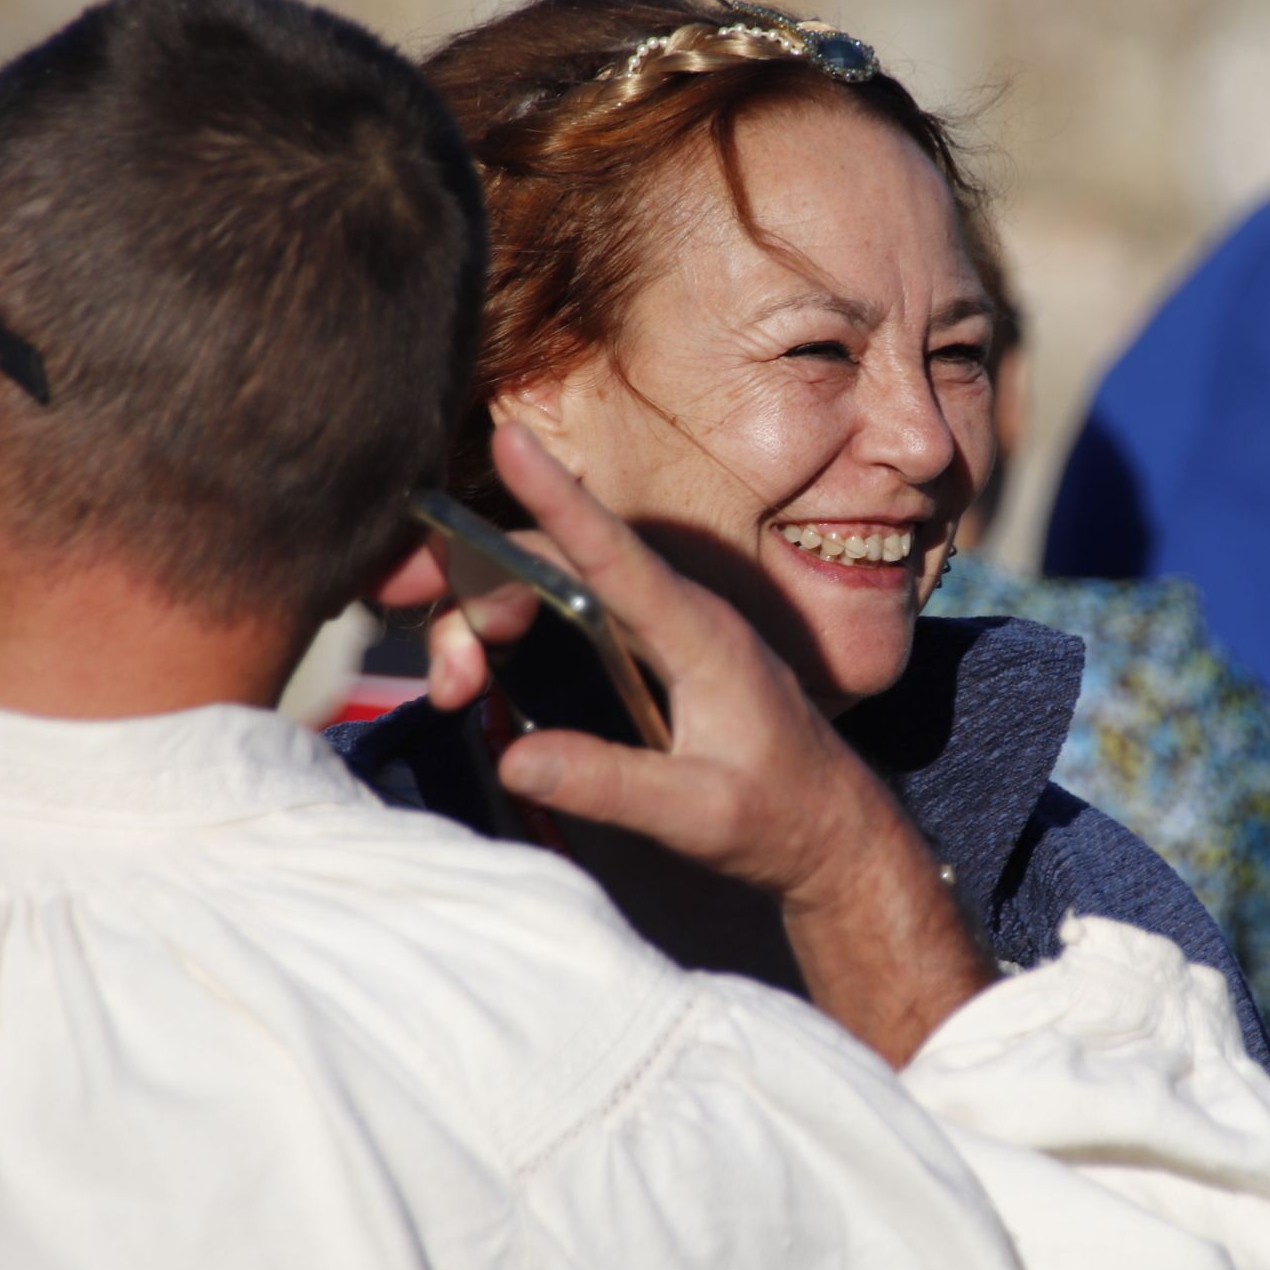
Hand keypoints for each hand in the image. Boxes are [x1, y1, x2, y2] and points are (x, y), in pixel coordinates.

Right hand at [388, 424, 992, 1060]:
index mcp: (698, 633)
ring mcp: (656, 624)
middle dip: (475, 587)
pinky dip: (501, 631)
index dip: (557, 496)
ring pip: (548, 582)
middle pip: (555, 562)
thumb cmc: (779, 816)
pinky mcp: (642, 646)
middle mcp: (674, 610)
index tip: (509, 439)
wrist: (829, 830)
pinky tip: (473, 676)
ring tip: (452, 691)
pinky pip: (560, 607)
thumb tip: (515, 760)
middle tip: (440, 673)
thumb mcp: (700, 816)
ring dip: (481, 619)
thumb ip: (613, 786)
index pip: (615, 552)